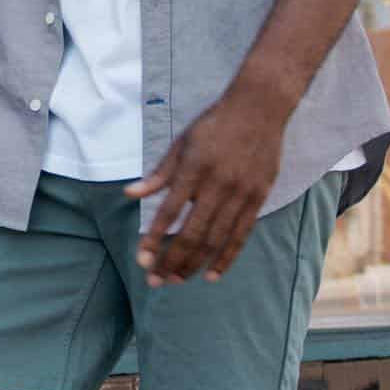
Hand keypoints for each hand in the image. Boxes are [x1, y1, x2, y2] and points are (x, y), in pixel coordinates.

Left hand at [126, 87, 284, 286]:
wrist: (259, 108)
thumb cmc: (214, 125)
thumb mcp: (181, 143)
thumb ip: (159, 174)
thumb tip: (130, 194)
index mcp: (193, 170)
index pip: (169, 212)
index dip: (154, 239)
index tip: (142, 259)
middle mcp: (217, 185)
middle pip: (192, 233)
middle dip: (172, 260)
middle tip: (156, 281)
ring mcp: (240, 193)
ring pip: (215, 239)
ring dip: (195, 264)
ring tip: (177, 280)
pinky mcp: (258, 198)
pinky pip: (241, 235)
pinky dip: (227, 257)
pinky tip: (212, 275)